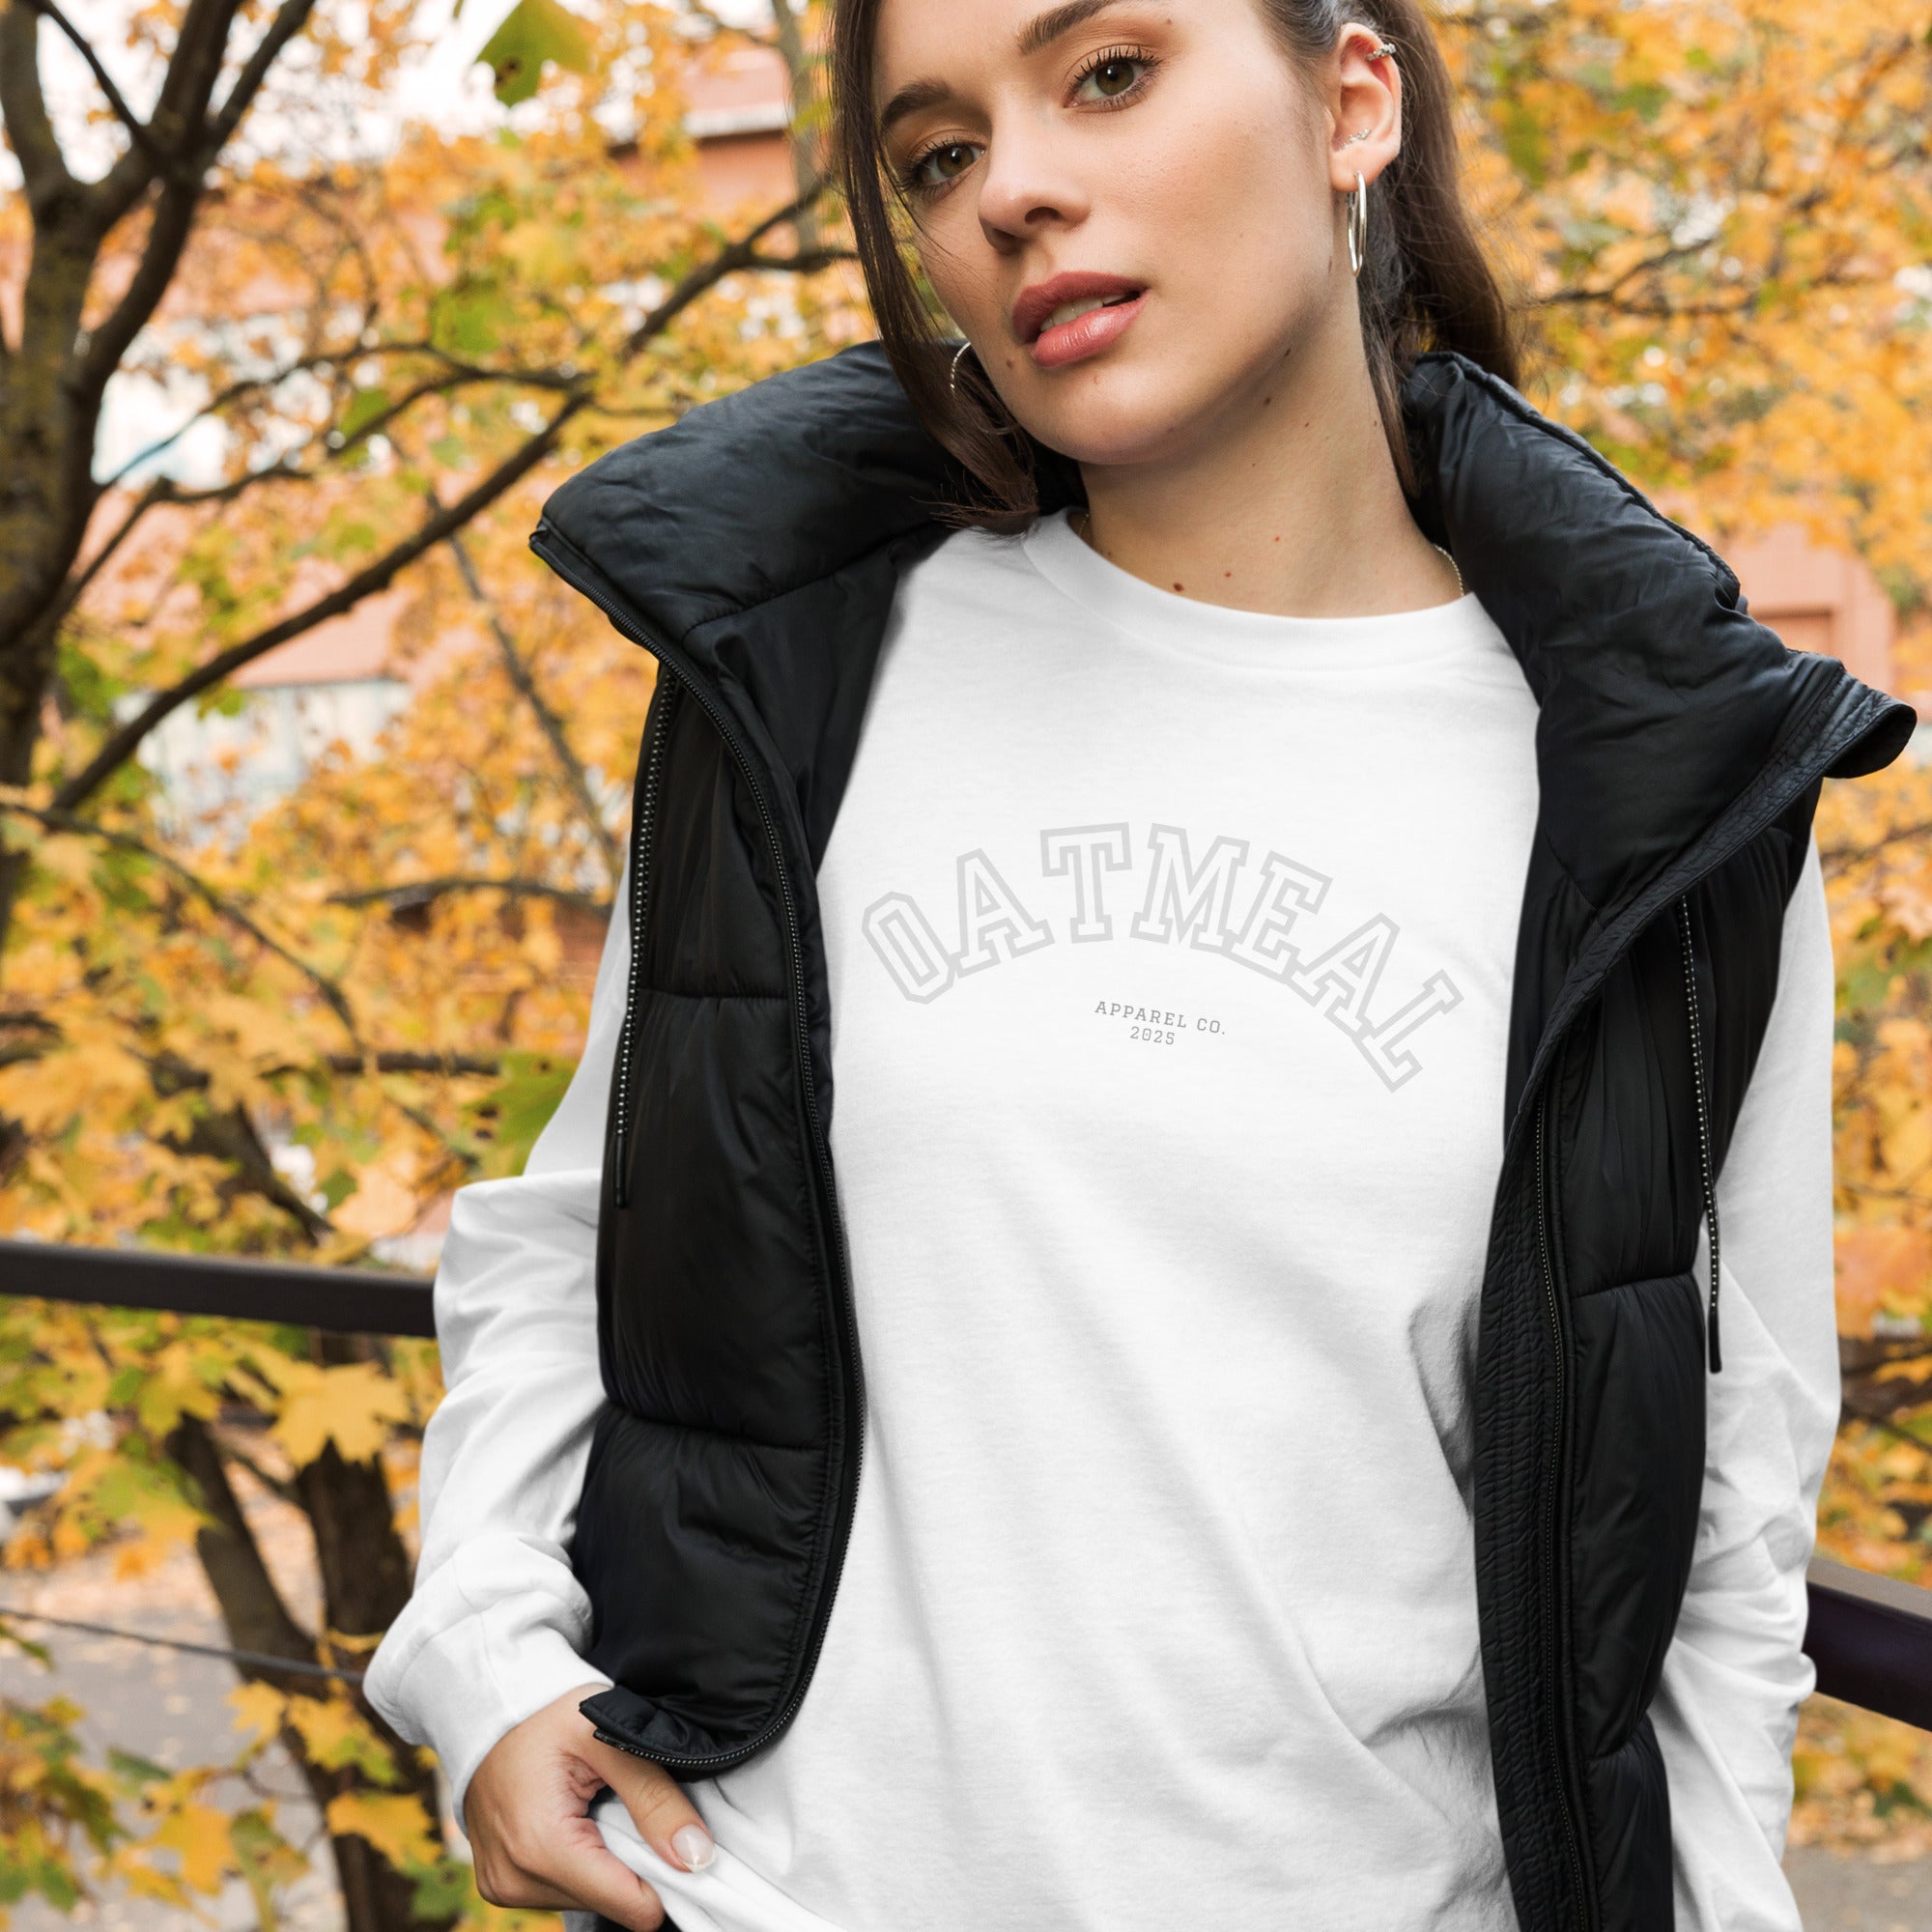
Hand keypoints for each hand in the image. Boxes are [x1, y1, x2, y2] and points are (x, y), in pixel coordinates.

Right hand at [464, 1681, 714, 1929]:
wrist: (487, 1706)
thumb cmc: (547, 1713)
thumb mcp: (606, 1736)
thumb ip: (654, 1796)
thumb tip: (696, 1855)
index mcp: (540, 1847)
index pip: (631, 1907)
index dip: (666, 1874)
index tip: (676, 1835)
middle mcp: (516, 1881)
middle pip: (613, 1903)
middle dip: (633, 1861)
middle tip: (626, 1804)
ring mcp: (505, 1887)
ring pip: (591, 1899)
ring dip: (607, 1859)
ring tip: (598, 1805)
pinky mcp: (504, 1884)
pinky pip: (566, 1889)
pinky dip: (584, 1860)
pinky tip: (579, 1819)